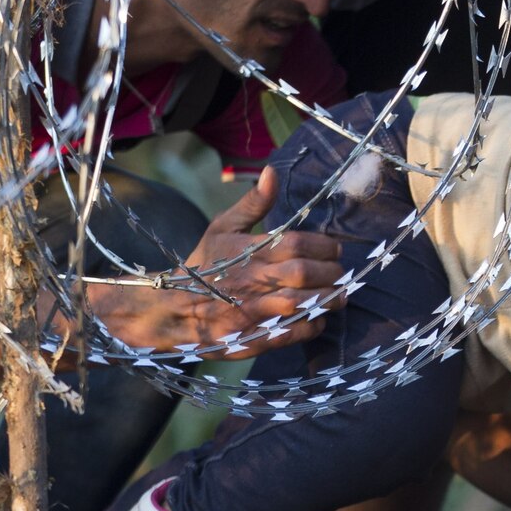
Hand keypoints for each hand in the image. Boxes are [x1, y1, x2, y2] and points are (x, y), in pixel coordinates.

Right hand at [100, 166, 344, 359]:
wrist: (170, 308)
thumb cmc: (203, 264)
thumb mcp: (222, 228)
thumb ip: (252, 204)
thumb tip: (272, 172)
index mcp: (244, 251)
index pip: (295, 244)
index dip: (323, 246)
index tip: (335, 250)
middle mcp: (248, 280)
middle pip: (302, 273)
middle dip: (330, 273)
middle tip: (340, 273)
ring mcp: (247, 312)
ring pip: (299, 304)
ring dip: (326, 300)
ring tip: (338, 296)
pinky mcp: (248, 339)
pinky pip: (288, 334)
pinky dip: (310, 326)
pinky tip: (317, 319)